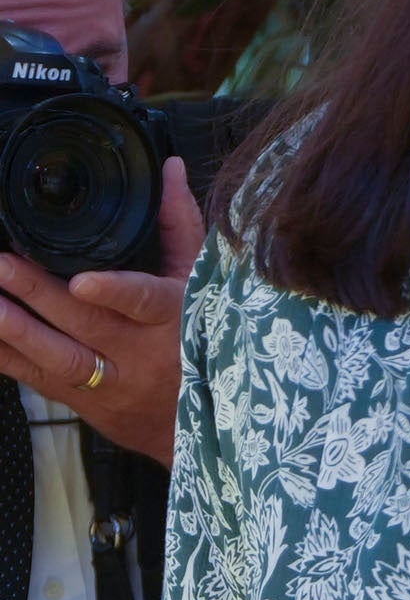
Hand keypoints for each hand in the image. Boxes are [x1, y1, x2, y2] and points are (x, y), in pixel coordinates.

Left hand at [0, 154, 201, 465]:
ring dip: (17, 330)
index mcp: (172, 321)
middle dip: (39, 294)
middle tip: (2, 264)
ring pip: (59, 358)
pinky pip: (36, 379)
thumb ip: (179, 226)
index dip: (115, 294)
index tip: (83, 282)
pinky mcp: (82, 401)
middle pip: (86, 325)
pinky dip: (6, 356)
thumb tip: (171, 169)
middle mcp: (139, 356)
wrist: (192, 430)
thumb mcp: (199, 286)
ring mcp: (109, 383)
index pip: (146, 303)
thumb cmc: (196, 344)